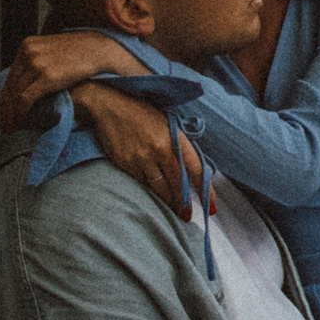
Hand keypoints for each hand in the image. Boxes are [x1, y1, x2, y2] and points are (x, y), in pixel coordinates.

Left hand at [0, 30, 139, 128]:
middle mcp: (28, 53)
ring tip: (13, 126)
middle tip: (4, 124)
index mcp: (27, 46)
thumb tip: (26, 83)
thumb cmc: (79, 53)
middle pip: (10, 86)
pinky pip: (25, 98)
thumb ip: (38, 62)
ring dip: (12, 113)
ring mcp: (36, 64)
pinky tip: (22, 120)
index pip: (11, 76)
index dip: (5, 96)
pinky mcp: (45, 76)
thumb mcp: (52, 51)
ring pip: (15, 94)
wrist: (98, 50)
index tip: (3, 111)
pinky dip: (21, 112)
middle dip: (5, 108)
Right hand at [79, 79, 205, 221]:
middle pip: (178, 184)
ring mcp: (141, 158)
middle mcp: (160, 149)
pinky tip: (154, 197)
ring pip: (159, 188)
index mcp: (175, 137)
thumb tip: (193, 168)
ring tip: (175, 211)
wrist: (109, 104)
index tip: (211, 207)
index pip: (196, 169)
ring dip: (169, 202)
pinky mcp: (125, 163)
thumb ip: (180, 144)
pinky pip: (141, 184)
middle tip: (189, 215)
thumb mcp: (167, 122)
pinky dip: (150, 192)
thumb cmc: (142, 112)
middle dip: (185, 203)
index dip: (206, 191)